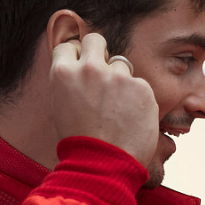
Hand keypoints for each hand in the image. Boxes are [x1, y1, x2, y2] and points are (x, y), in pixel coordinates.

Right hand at [48, 31, 159, 166]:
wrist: (103, 165)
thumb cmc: (80, 143)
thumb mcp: (62, 107)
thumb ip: (72, 83)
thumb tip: (81, 70)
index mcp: (63, 73)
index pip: (69, 46)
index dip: (77, 55)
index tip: (82, 65)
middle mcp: (90, 69)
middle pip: (96, 39)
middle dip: (99, 50)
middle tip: (104, 71)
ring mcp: (117, 76)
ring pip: (122, 64)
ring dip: (121, 80)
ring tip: (118, 109)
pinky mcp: (142, 87)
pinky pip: (140, 85)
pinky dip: (138, 99)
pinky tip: (132, 119)